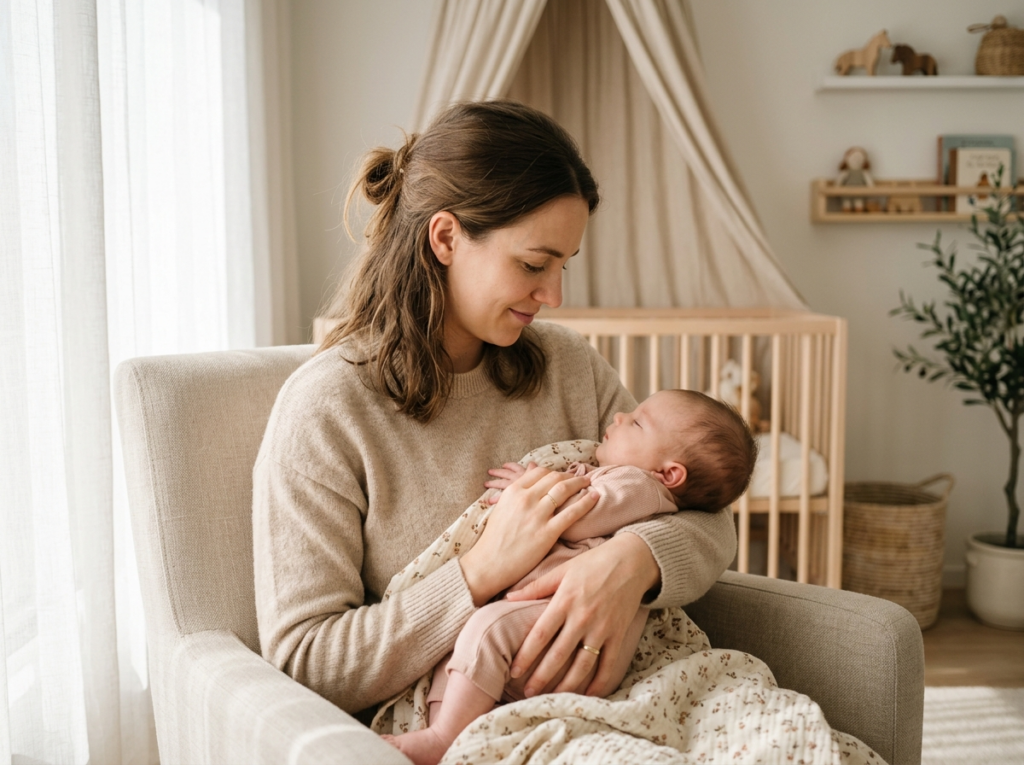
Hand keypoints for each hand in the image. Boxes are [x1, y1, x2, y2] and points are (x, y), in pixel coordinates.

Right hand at [459, 465, 596, 606]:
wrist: (489, 564)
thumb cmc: (494, 539)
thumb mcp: (501, 508)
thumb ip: (517, 491)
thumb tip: (530, 473)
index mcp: (513, 491)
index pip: (539, 472)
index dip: (554, 472)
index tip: (563, 475)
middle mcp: (525, 499)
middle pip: (554, 478)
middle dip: (570, 476)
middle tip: (580, 478)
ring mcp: (537, 515)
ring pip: (564, 490)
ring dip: (580, 484)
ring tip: (589, 484)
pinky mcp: (547, 532)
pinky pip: (571, 513)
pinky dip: (585, 503)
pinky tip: (594, 498)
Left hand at [505, 532, 658, 697]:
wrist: (632, 560)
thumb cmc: (593, 563)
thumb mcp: (562, 570)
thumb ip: (535, 587)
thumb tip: (506, 597)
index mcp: (564, 601)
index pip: (540, 635)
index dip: (526, 656)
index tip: (514, 671)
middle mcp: (582, 618)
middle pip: (558, 655)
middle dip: (541, 677)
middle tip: (527, 692)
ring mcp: (602, 628)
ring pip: (582, 665)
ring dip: (567, 685)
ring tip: (553, 698)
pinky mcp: (619, 634)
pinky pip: (608, 664)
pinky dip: (599, 682)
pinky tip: (588, 694)